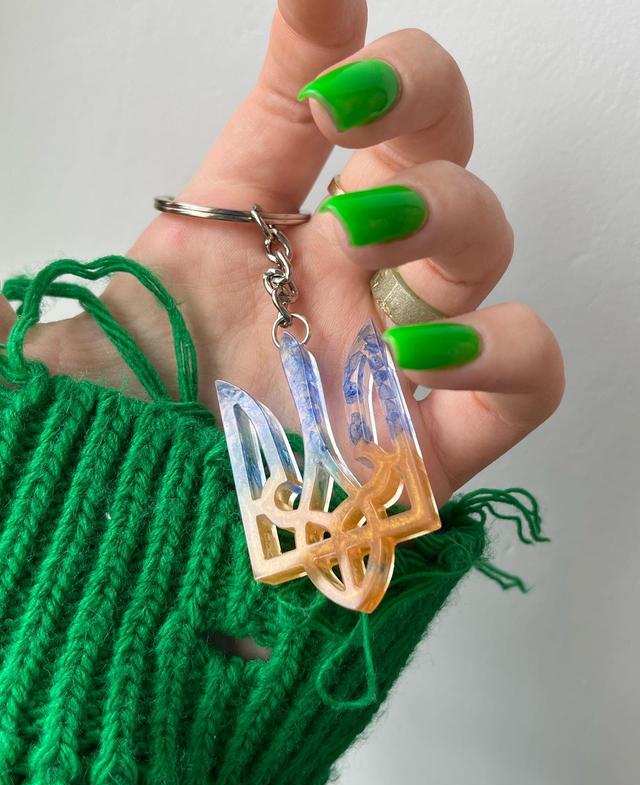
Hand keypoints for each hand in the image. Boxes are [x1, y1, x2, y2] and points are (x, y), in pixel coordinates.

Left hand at [0, 0, 563, 504]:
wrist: (148, 581)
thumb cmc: (103, 465)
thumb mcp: (50, 364)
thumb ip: (9, 321)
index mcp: (246, 236)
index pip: (300, 106)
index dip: (322, 33)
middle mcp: (334, 279)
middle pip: (432, 142)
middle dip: (415, 95)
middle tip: (353, 109)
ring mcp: (394, 355)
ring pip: (489, 239)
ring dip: (452, 212)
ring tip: (373, 237)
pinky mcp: (435, 443)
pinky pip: (527, 375)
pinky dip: (506, 346)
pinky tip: (429, 353)